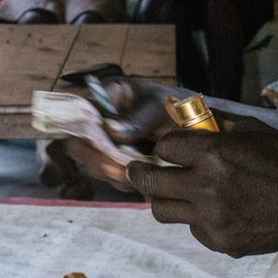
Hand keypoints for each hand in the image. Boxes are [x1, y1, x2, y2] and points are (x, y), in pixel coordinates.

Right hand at [60, 77, 184, 188]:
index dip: (81, 133)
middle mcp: (101, 117)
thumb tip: (109, 129)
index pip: (77, 113)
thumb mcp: (160, 107)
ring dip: (108, 172)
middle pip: (77, 142)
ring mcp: (107, 140)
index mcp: (107, 95)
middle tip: (119, 170)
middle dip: (95, 159)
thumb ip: (136, 118)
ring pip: (91, 161)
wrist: (200, 126)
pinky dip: (118, 180)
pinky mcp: (117, 158)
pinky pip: (107, 173)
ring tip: (131, 176)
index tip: (98, 148)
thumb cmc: (180, 107)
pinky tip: (134, 182)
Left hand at [126, 120, 277, 256]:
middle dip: (140, 173)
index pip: (164, 147)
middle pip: (150, 182)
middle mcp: (207, 188)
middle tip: (138, 170)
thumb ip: (214, 123)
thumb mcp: (254, 130)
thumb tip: (181, 113)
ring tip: (173, 191)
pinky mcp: (221, 243)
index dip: (164, 145)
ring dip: (163, 198)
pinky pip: (193, 229)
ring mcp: (212, 220)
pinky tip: (220, 209)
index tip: (168, 148)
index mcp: (214, 155)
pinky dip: (198, 218)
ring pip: (163, 211)